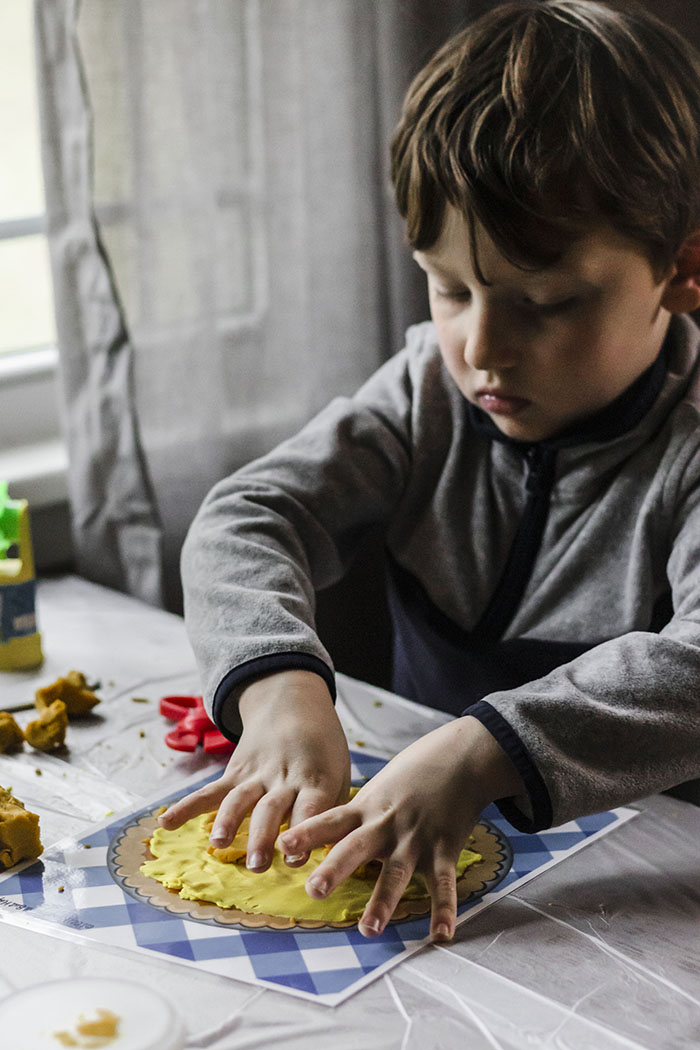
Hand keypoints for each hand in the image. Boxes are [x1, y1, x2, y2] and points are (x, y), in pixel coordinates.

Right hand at [158, 670, 350, 871]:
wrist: (293, 703)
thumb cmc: (323, 751)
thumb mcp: (339, 775)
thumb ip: (333, 813)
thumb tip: (335, 855)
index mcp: (315, 780)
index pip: (309, 808)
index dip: (302, 831)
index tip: (295, 858)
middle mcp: (284, 777)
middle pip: (271, 808)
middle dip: (262, 837)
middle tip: (258, 865)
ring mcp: (257, 773)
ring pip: (240, 799)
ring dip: (228, 822)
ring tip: (219, 845)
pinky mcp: (235, 771)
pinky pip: (210, 790)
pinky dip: (186, 806)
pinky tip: (165, 823)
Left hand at [278, 716, 522, 940]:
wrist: (461, 756)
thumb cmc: (414, 771)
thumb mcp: (378, 788)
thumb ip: (355, 813)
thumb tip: (323, 834)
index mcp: (366, 807)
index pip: (330, 821)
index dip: (306, 833)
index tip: (283, 845)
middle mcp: (386, 824)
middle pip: (355, 848)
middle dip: (334, 870)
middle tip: (313, 891)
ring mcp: (415, 839)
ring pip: (396, 873)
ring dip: (382, 902)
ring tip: (367, 929)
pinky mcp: (444, 849)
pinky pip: (444, 885)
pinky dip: (444, 911)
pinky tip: (441, 935)